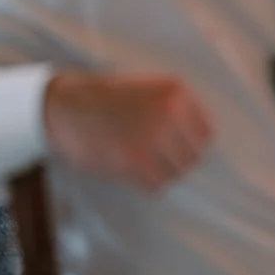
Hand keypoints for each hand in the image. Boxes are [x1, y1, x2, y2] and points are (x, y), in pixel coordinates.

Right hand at [43, 72, 213, 189]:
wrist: (68, 107)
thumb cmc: (108, 99)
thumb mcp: (148, 89)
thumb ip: (175, 109)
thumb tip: (199, 142)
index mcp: (175, 90)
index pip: (206, 132)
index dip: (191, 143)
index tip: (177, 146)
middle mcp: (170, 111)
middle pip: (193, 156)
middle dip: (177, 160)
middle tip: (156, 157)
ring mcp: (153, 136)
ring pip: (177, 172)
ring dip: (162, 172)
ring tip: (143, 162)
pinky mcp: (135, 161)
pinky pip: (157, 184)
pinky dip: (147, 182)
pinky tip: (132, 168)